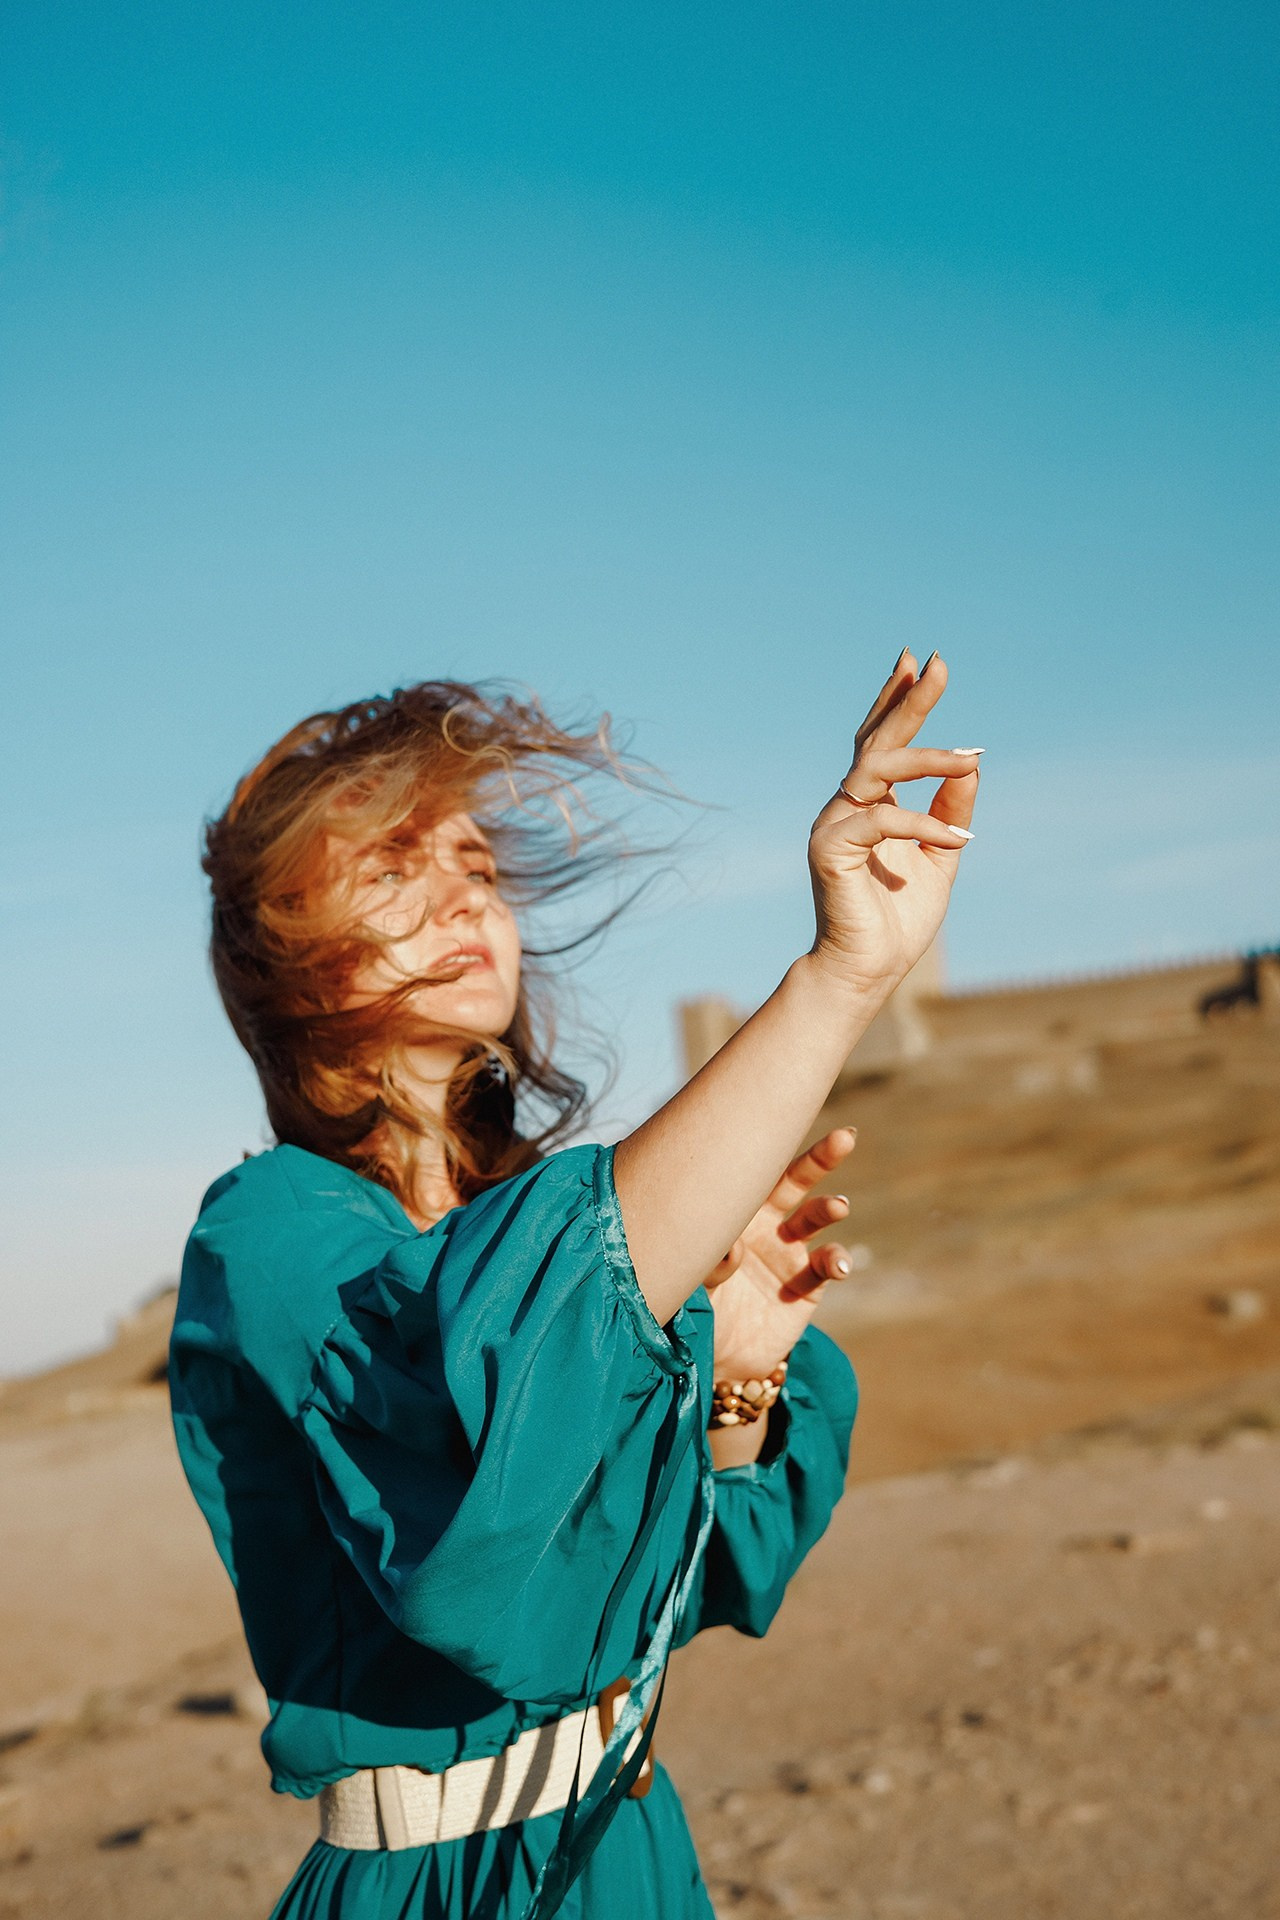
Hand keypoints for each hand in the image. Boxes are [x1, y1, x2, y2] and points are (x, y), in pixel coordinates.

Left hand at [704, 1129, 856, 1378]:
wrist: (711, 1356)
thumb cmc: (691, 1306)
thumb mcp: (690, 1282)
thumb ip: (709, 1263)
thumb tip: (733, 1248)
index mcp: (733, 1209)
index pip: (753, 1169)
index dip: (769, 1143)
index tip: (787, 1113)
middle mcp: (766, 1222)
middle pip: (796, 1180)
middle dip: (822, 1158)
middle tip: (845, 1139)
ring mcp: (789, 1252)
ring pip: (816, 1218)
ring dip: (829, 1208)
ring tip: (837, 1207)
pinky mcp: (807, 1286)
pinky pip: (825, 1267)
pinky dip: (835, 1261)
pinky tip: (837, 1265)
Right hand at [807, 650, 979, 995]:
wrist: (866, 970)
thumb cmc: (897, 918)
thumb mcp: (940, 855)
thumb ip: (951, 810)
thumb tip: (972, 764)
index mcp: (868, 805)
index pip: (880, 742)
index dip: (897, 702)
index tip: (918, 662)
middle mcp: (845, 807)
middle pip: (876, 741)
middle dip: (908, 702)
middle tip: (936, 663)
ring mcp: (832, 825)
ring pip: (877, 771)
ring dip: (926, 758)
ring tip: (970, 755)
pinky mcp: (830, 850)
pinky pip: (881, 821)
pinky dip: (924, 824)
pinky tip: (960, 838)